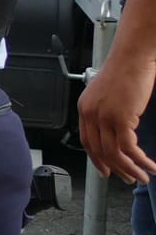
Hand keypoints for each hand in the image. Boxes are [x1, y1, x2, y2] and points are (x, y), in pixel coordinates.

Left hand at [78, 57, 155, 182]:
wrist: (133, 55)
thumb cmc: (126, 70)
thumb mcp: (109, 93)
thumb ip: (107, 110)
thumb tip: (116, 129)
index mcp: (85, 108)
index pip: (87, 141)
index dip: (97, 159)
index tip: (106, 170)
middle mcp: (90, 114)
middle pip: (100, 151)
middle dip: (116, 168)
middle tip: (127, 179)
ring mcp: (103, 117)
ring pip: (114, 153)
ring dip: (130, 169)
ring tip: (143, 178)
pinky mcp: (120, 118)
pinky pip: (128, 148)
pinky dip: (140, 160)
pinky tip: (150, 166)